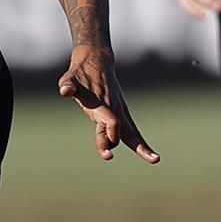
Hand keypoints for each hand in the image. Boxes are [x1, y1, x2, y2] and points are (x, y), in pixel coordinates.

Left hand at [58, 44, 158, 163]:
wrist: (96, 62)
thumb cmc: (79, 74)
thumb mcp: (69, 78)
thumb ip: (68, 85)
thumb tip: (65, 91)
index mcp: (102, 104)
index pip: (111, 122)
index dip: (109, 135)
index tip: (107, 153)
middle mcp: (114, 109)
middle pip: (122, 132)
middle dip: (119, 145)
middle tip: (110, 158)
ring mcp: (120, 111)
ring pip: (132, 133)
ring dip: (141, 147)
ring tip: (155, 160)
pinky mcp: (122, 113)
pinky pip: (132, 132)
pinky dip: (140, 143)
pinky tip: (151, 155)